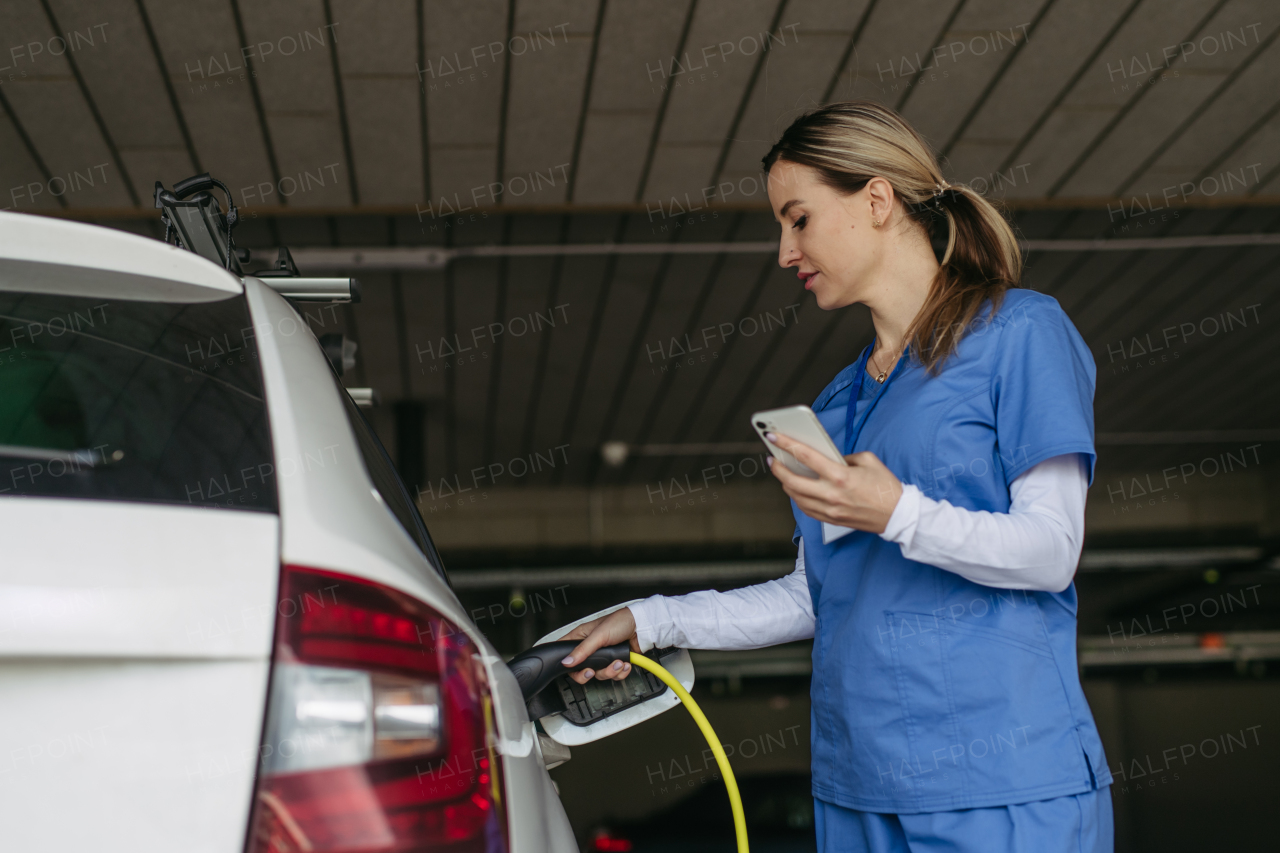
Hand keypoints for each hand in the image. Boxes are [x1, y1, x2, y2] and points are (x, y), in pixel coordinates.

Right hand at [559, 607, 639, 683]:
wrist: (642, 627)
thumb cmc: (620, 622)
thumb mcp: (599, 635)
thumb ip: (583, 650)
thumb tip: (567, 661)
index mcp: (582, 637)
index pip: (566, 653)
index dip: (567, 663)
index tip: (573, 668)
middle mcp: (591, 648)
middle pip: (582, 669)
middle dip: (591, 673)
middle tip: (593, 671)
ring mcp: (603, 656)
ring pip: (599, 674)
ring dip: (610, 671)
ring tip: (618, 662)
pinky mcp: (615, 662)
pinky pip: (613, 675)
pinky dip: (620, 672)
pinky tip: (624, 663)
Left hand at [766, 432, 902, 533]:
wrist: (897, 515)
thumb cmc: (886, 487)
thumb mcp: (868, 460)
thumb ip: (844, 456)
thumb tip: (827, 457)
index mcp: (840, 476)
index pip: (806, 456)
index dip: (786, 444)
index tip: (774, 437)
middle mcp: (831, 494)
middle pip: (792, 481)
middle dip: (777, 468)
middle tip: (772, 459)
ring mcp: (829, 509)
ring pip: (795, 497)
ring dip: (785, 483)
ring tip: (782, 472)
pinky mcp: (831, 519)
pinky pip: (806, 509)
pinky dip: (797, 497)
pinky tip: (796, 489)